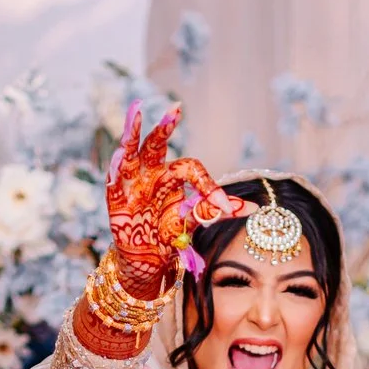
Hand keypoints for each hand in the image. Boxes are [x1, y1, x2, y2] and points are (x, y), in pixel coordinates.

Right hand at [105, 102, 247, 282]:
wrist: (146, 259)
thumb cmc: (168, 234)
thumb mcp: (193, 222)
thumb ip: (217, 212)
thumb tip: (254, 209)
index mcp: (171, 175)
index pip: (190, 167)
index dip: (208, 185)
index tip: (223, 206)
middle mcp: (150, 174)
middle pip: (156, 145)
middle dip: (165, 127)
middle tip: (176, 109)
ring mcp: (131, 186)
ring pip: (130, 154)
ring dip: (131, 134)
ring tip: (135, 113)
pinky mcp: (116, 203)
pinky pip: (114, 184)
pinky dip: (115, 170)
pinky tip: (118, 157)